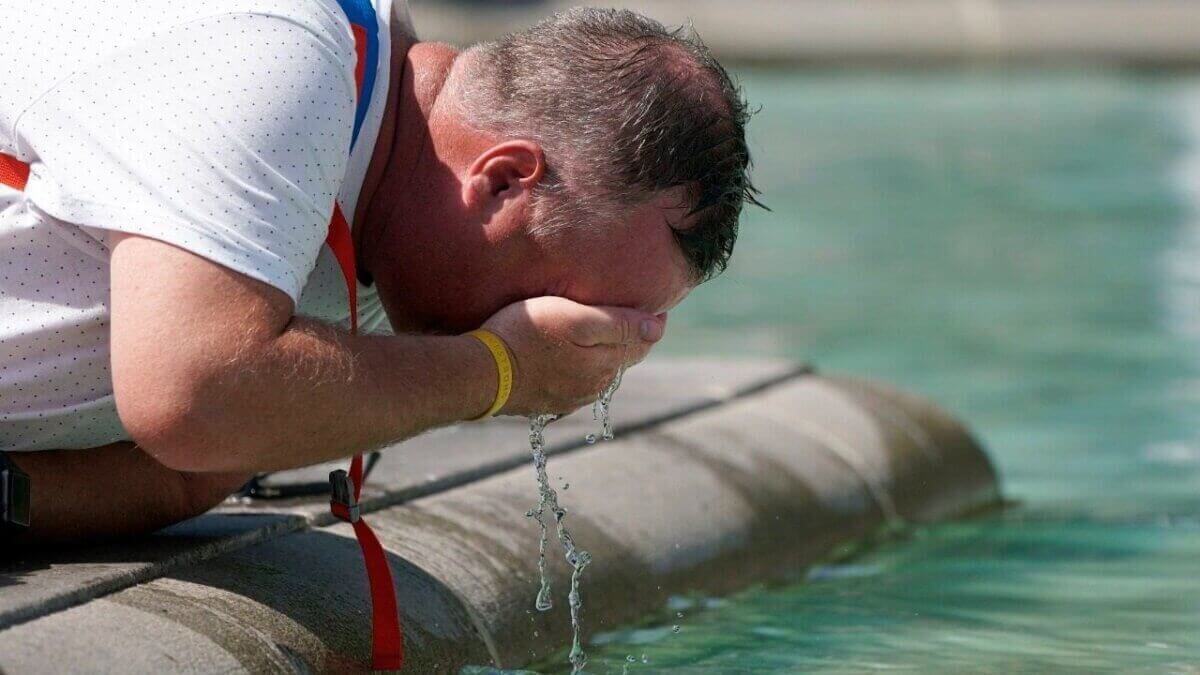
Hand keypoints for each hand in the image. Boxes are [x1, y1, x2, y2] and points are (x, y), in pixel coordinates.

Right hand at [481, 296, 664, 416]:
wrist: (480, 373)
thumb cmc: (526, 335)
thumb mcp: (575, 319)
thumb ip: (619, 324)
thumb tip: (658, 327)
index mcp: (606, 365)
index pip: (643, 342)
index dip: (650, 321)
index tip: (652, 302)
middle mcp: (594, 387)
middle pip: (622, 358)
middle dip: (628, 336)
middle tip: (626, 311)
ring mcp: (570, 398)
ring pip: (599, 371)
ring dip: (603, 353)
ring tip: (596, 329)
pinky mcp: (547, 402)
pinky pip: (575, 382)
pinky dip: (580, 366)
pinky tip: (568, 354)